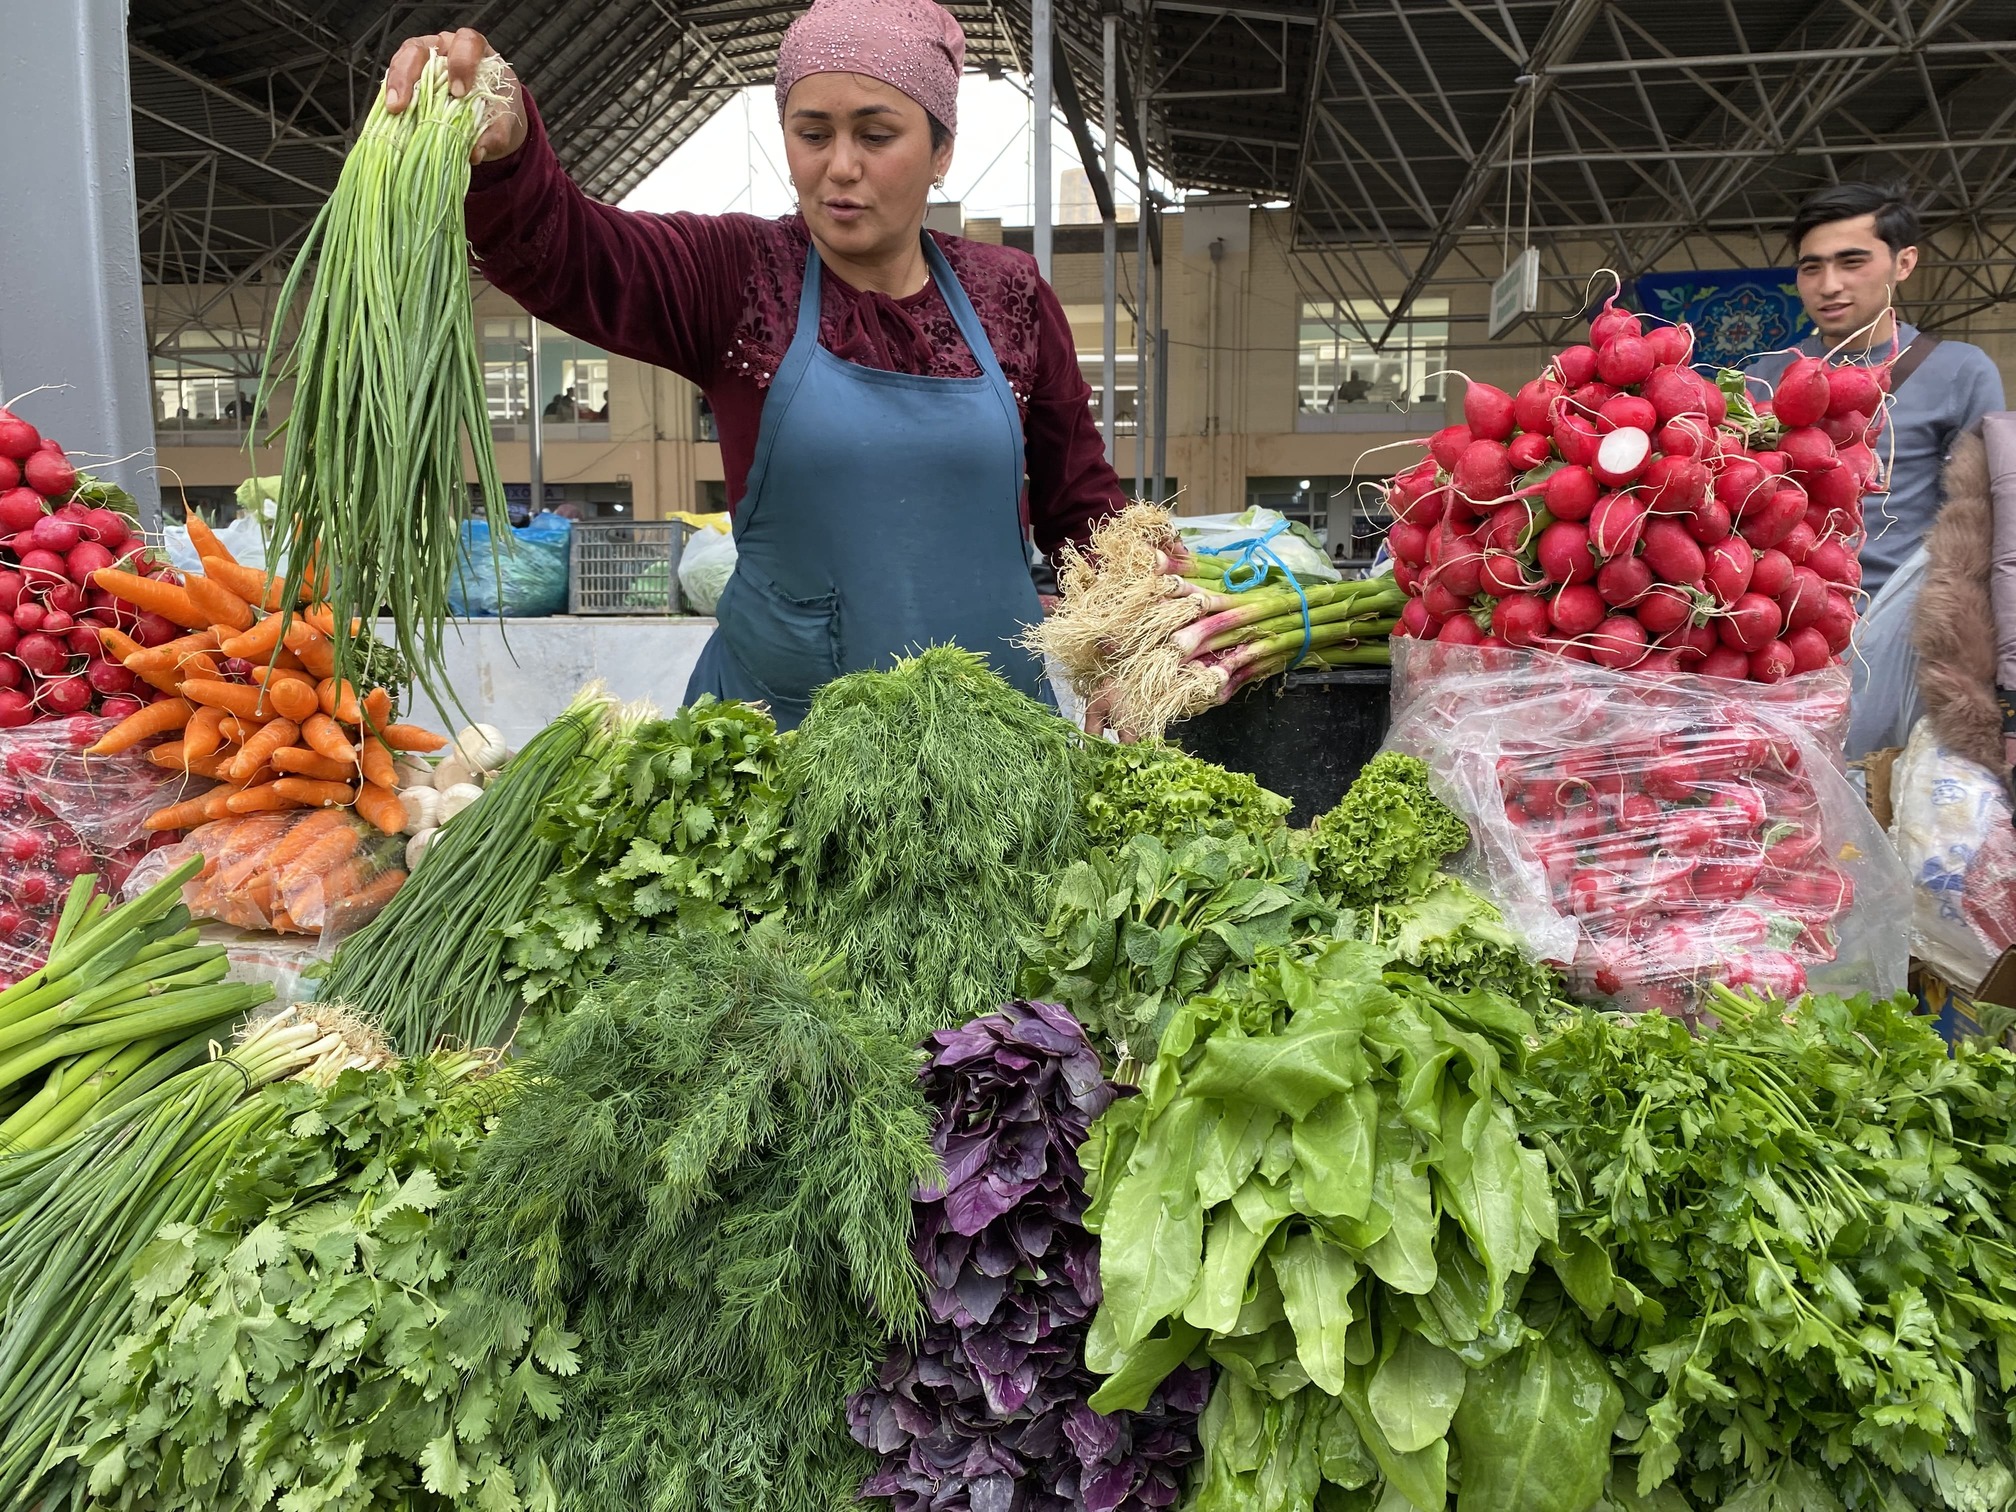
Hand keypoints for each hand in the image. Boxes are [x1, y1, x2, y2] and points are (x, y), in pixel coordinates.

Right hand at [382, 28, 525, 163]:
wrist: (492, 124)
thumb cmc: (497, 112)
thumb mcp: (504, 125)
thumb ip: (494, 136)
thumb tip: (475, 151)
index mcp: (475, 52)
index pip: (467, 42)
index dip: (461, 62)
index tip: (459, 92)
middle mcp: (446, 51)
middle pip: (421, 48)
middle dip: (411, 72)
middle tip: (408, 101)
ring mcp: (424, 63)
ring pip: (403, 60)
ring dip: (396, 83)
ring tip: (394, 108)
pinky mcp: (411, 80)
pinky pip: (396, 82)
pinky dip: (391, 95)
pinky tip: (391, 113)